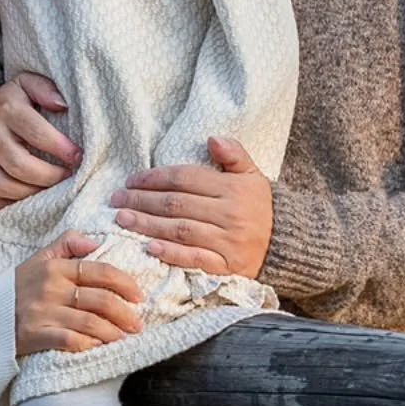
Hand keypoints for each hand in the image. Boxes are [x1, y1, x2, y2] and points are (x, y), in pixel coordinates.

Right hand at [0, 72, 80, 211]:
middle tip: (67, 177)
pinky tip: (31, 197)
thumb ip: (45, 89)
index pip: (38, 134)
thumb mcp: (26, 86)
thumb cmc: (9, 104)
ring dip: (35, 193)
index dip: (62, 149)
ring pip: (6, 187)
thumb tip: (61, 105)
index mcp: (6, 110)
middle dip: (51, 177)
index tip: (78, 157)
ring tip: (51, 188)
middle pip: (21, 166)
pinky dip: (15, 205)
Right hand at [14, 231, 144, 355]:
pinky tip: (98, 347)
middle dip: (125, 313)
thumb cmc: (15, 290)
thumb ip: (65, 244)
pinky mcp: (34, 335)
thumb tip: (95, 242)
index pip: (99, 271)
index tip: (139, 295)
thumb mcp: (37, 260)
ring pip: (89, 322)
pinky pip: (69, 340)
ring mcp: (42, 312)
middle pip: (100, 299)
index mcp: (54, 267)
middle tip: (137, 324)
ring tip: (123, 337)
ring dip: (112, 332)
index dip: (125, 283)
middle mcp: (50, 288)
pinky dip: (88, 344)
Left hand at [112, 136, 273, 278]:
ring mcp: (227, 241)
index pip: (185, 179)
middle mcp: (229, 214)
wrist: (287, 244)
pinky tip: (149, 247)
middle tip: (117, 200)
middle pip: (176, 204)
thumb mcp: (252, 175)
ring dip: (147, 225)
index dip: (154, 178)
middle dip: (142, 201)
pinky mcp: (226, 266)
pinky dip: (171, 253)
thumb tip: (213, 138)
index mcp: (233, 188)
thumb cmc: (260, 206)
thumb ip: (234, 154)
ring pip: (180, 230)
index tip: (132, 180)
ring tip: (122, 221)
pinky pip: (195, 259)